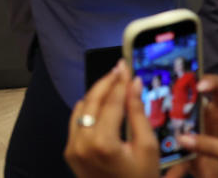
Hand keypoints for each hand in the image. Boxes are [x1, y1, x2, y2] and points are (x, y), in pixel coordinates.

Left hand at [64, 60, 157, 177]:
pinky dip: (87, 108)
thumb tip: (134, 84)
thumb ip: (138, 113)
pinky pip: (76, 121)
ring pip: (82, 108)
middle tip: (119, 69)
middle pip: (93, 100)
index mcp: (103, 142)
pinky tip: (100, 102)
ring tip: (113, 83)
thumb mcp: (148, 148)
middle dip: (107, 82)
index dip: (120, 81)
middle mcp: (82, 143)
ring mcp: (72, 148)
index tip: (126, 66)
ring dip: (97, 94)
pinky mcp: (69, 152)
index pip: (112, 102)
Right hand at [166, 76, 217, 177]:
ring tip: (153, 118)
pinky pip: (173, 146)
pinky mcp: (188, 154)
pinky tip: (157, 143)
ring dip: (167, 120)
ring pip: (178, 122)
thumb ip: (213, 146)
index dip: (210, 82)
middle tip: (161, 96)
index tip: (198, 86)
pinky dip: (165, 144)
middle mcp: (209, 120)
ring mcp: (197, 136)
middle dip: (176, 96)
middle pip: (191, 101)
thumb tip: (183, 138)